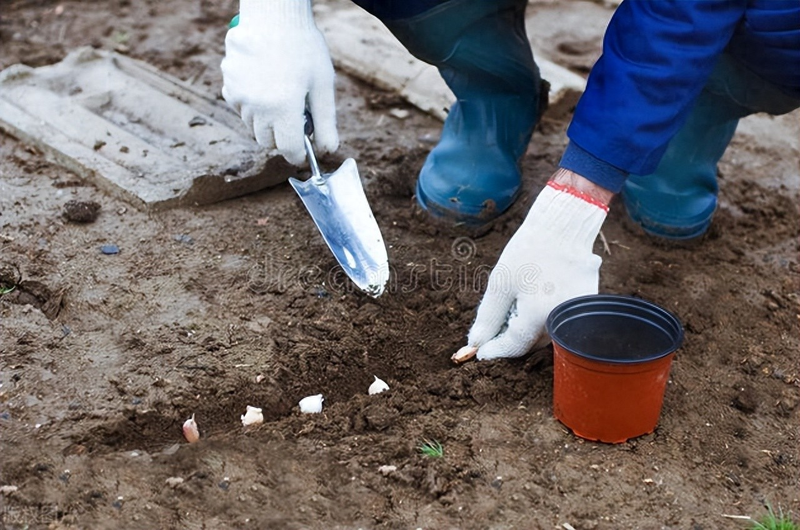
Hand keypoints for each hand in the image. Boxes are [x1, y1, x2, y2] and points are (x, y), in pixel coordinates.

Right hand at [221, 0, 338, 164]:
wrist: (274, 15)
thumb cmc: (304, 47)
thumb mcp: (323, 85)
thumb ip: (326, 122)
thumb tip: (328, 151)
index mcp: (284, 109)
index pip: (288, 151)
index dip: (298, 155)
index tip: (304, 152)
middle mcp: (258, 108)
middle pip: (268, 142)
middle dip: (282, 138)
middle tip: (295, 118)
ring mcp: (239, 97)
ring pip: (253, 126)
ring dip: (266, 122)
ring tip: (280, 95)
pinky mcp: (228, 86)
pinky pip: (240, 108)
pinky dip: (251, 106)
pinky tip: (264, 85)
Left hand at [455, 172, 609, 361]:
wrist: (564, 226)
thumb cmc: (528, 251)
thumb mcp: (500, 283)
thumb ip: (488, 317)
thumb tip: (475, 343)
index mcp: (539, 316)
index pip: (514, 346)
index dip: (494, 350)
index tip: (479, 351)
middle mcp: (562, 320)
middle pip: (530, 343)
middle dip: (509, 339)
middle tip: (493, 327)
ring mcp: (576, 313)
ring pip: (546, 334)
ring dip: (527, 329)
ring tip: (513, 308)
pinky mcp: (585, 304)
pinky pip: (559, 320)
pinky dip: (542, 317)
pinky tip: (532, 298)